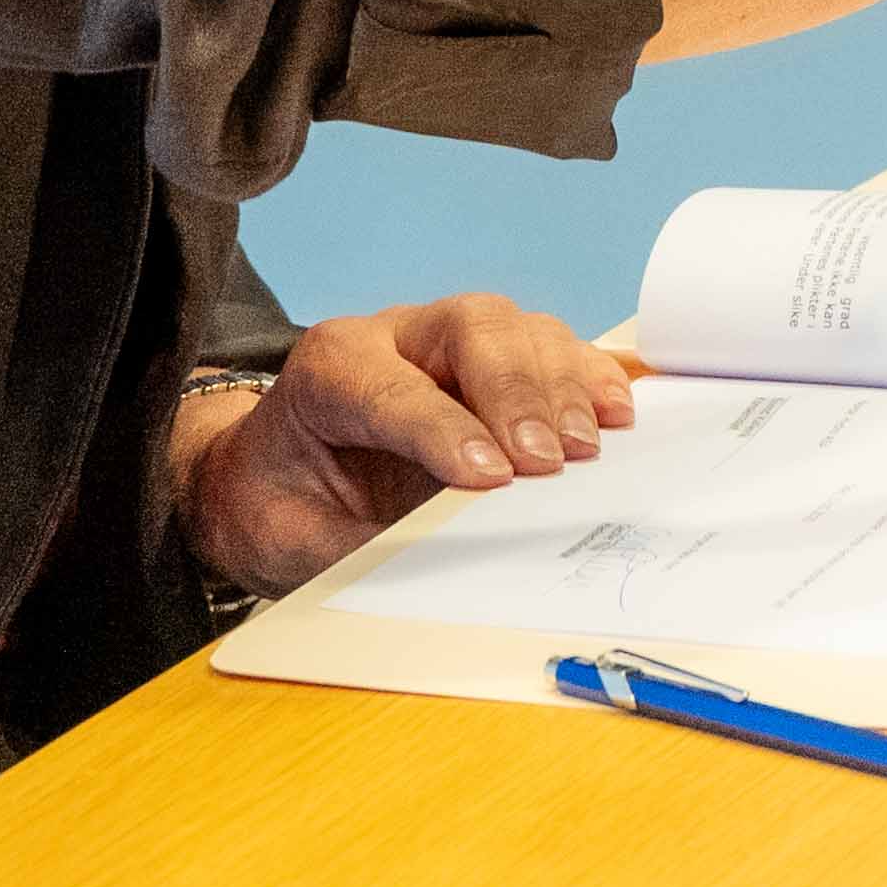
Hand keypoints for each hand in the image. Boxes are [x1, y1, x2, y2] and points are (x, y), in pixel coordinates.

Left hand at [171, 295, 643, 594]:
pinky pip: (554, 348)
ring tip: (584, 449)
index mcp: (330, 370)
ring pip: (520, 328)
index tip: (490, 479)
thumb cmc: (286, 508)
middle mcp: (394, 337)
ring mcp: (450, 340)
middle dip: (515, 394)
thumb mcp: (295, 537)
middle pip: (472, 327)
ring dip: (561, 387)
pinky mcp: (496, 361)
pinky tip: (613, 414)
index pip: (392, 388)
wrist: (273, 480)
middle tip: (545, 462)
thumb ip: (363, 540)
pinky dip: (589, 377)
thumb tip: (447, 559)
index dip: (443, 431)